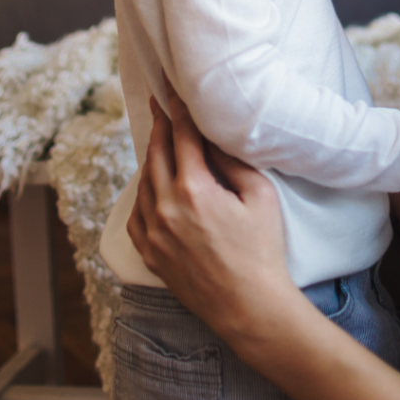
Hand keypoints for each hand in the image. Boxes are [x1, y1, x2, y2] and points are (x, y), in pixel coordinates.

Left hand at [127, 77, 299, 346]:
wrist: (249, 307)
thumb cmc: (262, 251)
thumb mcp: (261, 197)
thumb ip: (235, 162)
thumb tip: (217, 138)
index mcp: (195, 190)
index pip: (183, 137)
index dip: (179, 110)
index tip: (175, 92)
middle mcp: (166, 208)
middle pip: (156, 154)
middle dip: (159, 125)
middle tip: (160, 103)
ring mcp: (153, 233)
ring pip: (144, 182)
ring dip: (151, 156)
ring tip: (159, 139)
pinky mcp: (150, 253)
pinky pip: (137, 213)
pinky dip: (143, 192)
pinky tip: (152, 183)